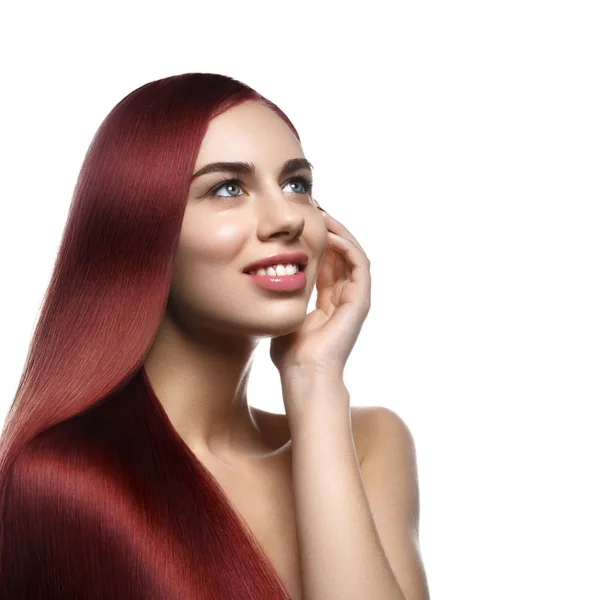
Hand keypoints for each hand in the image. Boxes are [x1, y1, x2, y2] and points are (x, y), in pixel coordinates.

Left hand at [270, 203, 371, 378]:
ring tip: (323, 214)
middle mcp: (344, 297)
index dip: (315, 240)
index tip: (300, 221)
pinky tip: (331, 233)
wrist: (303, 375)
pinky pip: (359, 264)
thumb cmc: (289, 354)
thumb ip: (282, 296)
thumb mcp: (283, 314)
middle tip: (314, 208)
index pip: (326, 261)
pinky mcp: (361, 301)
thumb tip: (267, 276)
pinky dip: (347, 246)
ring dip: (339, 232)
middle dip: (328, 230)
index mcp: (327, 301)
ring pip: (352, 254)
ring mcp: (355, 299)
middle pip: (341, 254)